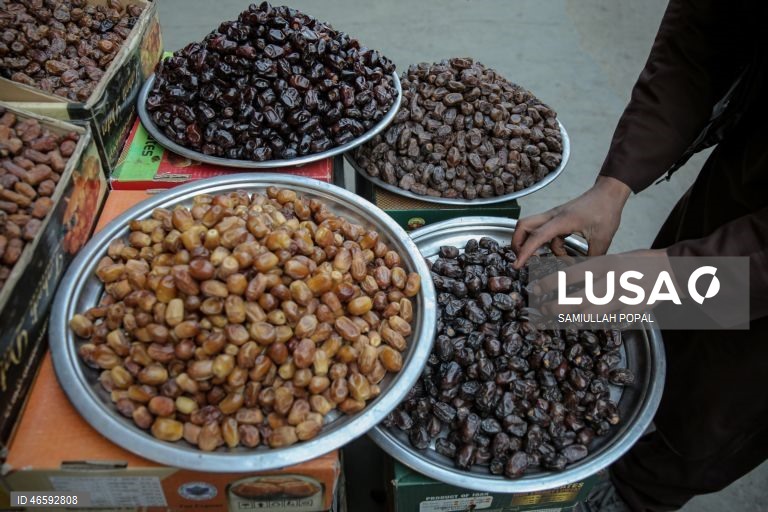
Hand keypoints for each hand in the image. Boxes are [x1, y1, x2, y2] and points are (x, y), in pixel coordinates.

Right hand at [511, 176, 631, 268]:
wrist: (608, 194)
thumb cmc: (605, 211)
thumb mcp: (602, 239)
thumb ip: (592, 258)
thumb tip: (586, 274)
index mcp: (561, 221)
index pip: (536, 236)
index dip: (525, 252)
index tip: (517, 265)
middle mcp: (552, 217)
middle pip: (522, 226)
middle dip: (517, 244)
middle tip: (521, 260)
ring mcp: (553, 217)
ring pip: (530, 228)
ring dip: (532, 245)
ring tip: (542, 259)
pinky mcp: (556, 219)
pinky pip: (544, 233)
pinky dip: (549, 245)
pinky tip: (562, 253)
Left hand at [530, 248, 670, 316]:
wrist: (670, 270)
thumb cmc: (637, 263)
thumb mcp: (612, 259)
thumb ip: (591, 269)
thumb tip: (563, 275)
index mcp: (605, 264)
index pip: (570, 274)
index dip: (550, 283)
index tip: (535, 287)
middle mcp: (612, 281)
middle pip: (578, 299)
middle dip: (557, 307)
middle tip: (544, 309)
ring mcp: (623, 299)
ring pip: (592, 314)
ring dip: (573, 318)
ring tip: (561, 319)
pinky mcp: (633, 312)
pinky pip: (610, 322)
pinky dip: (598, 323)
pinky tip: (588, 323)